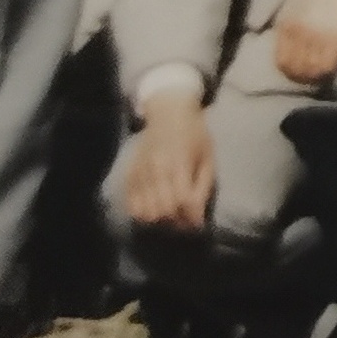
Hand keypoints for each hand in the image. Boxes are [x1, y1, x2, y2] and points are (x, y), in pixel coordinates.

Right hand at [122, 92, 215, 232]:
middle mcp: (156, 169)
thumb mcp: (207, 157)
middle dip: (177, 221)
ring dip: (161, 220)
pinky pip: (132, 206)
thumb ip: (202, 187)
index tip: (197, 223)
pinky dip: (144, 214)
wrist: (168, 114)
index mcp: (179, 162)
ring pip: (146, 212)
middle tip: (185, 220)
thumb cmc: (194, 134)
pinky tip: (156, 209)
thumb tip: (197, 218)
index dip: (191, 217)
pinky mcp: (129, 176)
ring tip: (172, 215)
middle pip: (163, 210)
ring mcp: (140, 173)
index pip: (182, 201)